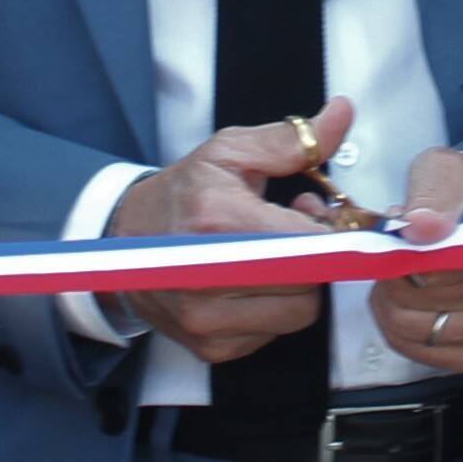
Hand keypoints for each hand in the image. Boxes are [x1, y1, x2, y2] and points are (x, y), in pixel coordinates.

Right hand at [107, 100, 351, 364]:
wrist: (123, 240)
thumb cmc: (180, 195)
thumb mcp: (229, 152)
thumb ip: (290, 140)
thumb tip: (340, 115)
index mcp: (218, 220)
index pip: (308, 241)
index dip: (329, 228)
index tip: (324, 217)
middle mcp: (209, 277)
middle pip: (310, 280)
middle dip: (315, 254)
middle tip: (295, 231)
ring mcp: (207, 318)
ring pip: (299, 312)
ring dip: (298, 284)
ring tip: (275, 256)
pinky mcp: (211, 346)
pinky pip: (274, 334)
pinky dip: (274, 309)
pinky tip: (254, 283)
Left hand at [373, 149, 462, 375]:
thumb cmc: (462, 192)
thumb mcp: (446, 169)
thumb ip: (434, 190)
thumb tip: (423, 225)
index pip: (436, 271)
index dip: (402, 258)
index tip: (397, 241)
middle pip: (418, 306)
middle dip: (391, 280)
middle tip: (394, 258)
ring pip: (413, 331)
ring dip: (391, 304)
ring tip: (398, 277)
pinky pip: (421, 353)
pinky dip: (400, 331)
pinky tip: (407, 305)